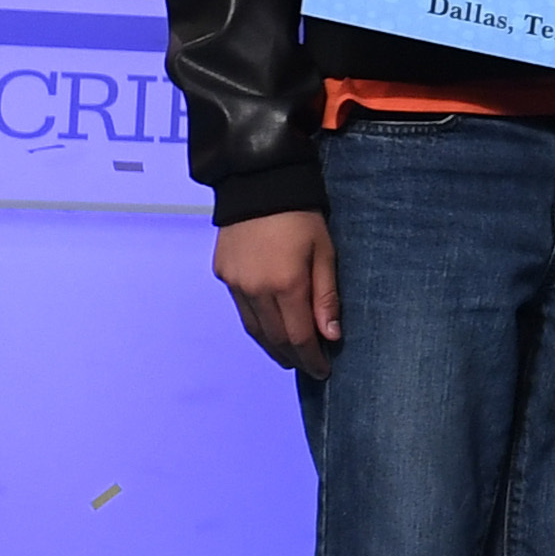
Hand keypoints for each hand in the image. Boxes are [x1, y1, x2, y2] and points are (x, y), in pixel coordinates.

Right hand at [216, 209, 341, 378]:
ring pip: (255, 329)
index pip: (299, 337)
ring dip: (273, 347)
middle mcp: (256, 290)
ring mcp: (236, 284)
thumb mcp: (325, 252)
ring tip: (290, 356)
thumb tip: (330, 336)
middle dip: (294, 357)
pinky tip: (269, 329)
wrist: (258, 184)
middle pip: (275, 339)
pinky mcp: (223, 275)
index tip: (323, 371)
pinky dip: (258, 325)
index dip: (312, 358)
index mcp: (286, 285)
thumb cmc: (302, 216)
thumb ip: (326, 297)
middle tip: (309, 367)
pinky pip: (242, 310)